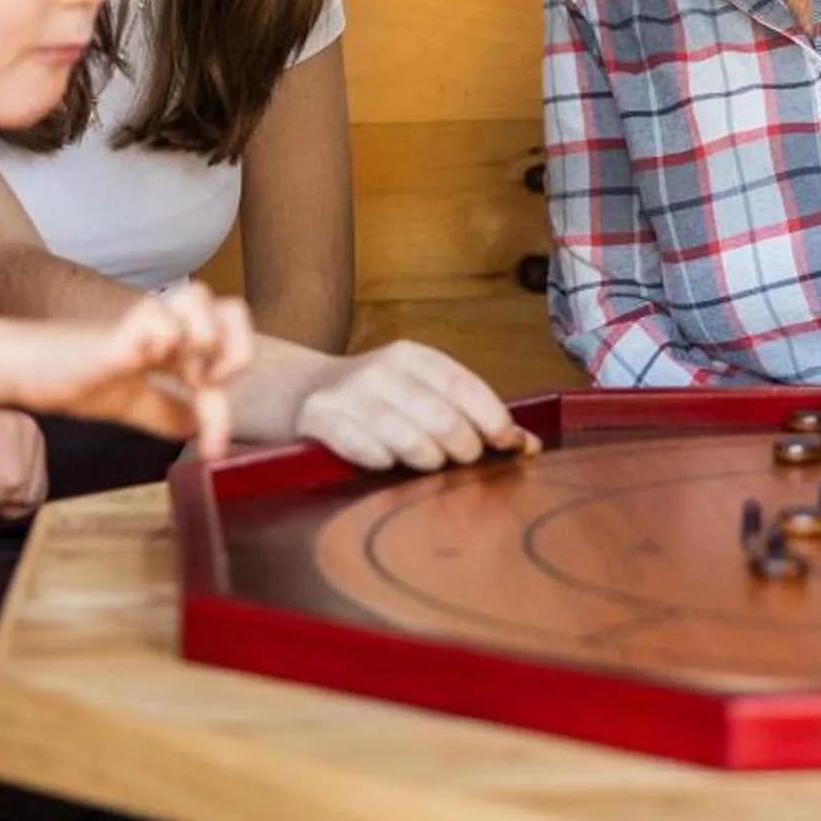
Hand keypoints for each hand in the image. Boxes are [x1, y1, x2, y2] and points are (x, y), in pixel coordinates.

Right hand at [14, 281, 255, 459]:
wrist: (16, 369)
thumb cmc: (69, 377)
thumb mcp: (129, 401)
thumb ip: (165, 410)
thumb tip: (197, 428)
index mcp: (172, 342)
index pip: (225, 353)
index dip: (227, 406)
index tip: (212, 450)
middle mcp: (164, 326)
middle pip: (233, 309)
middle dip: (237, 351)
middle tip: (208, 388)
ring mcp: (141, 324)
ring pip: (199, 299)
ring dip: (205, 340)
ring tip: (188, 375)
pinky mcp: (115, 332)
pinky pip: (156, 321)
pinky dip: (163, 341)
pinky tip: (147, 366)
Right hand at [294, 341, 538, 472]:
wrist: (293, 389)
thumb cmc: (371, 400)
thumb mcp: (416, 391)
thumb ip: (468, 413)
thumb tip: (528, 444)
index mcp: (412, 356)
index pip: (463, 384)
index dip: (493, 417)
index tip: (512, 444)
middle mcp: (382, 370)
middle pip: (442, 419)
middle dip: (464, 449)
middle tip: (464, 461)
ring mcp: (349, 393)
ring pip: (408, 440)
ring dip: (428, 461)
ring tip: (428, 464)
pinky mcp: (320, 418)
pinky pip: (366, 452)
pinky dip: (384, 463)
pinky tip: (386, 463)